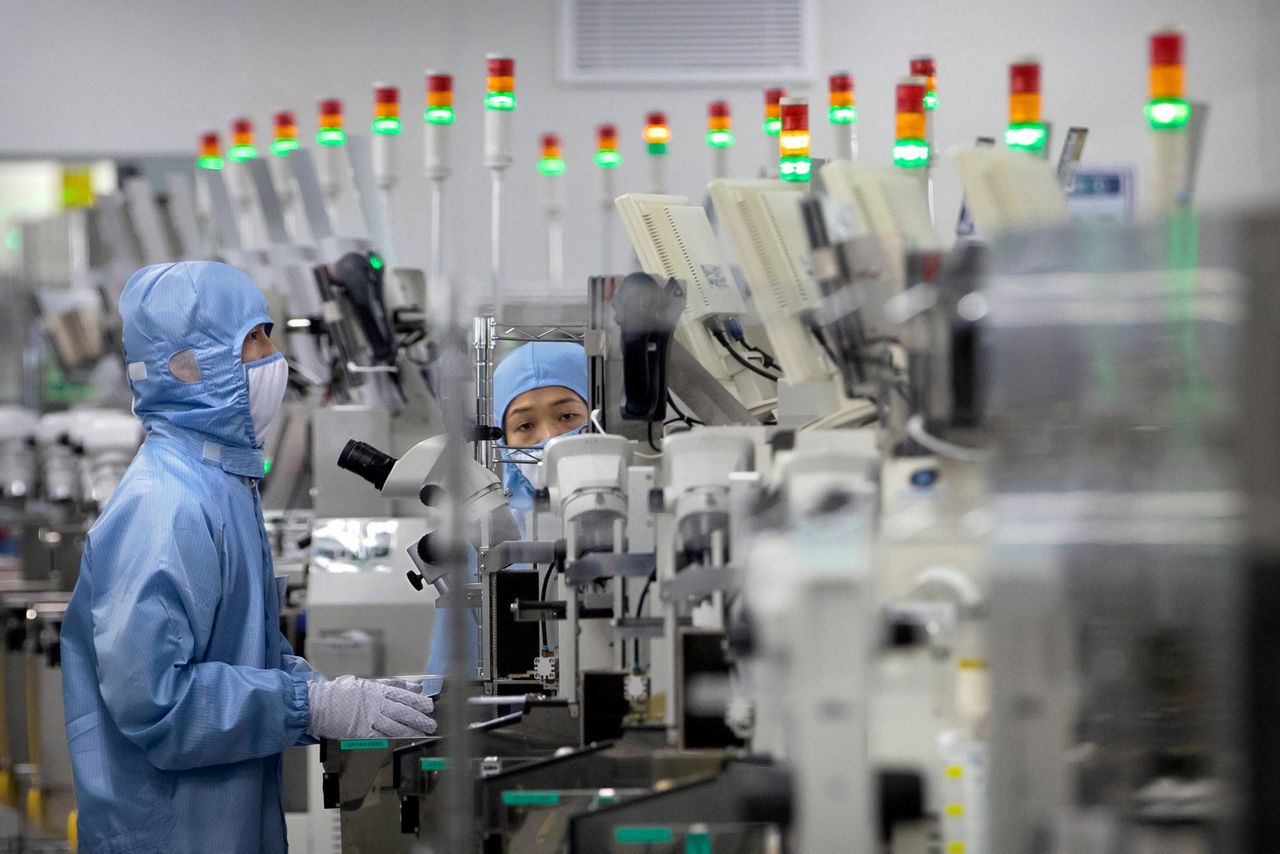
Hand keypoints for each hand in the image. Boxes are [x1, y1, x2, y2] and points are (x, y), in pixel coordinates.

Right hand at [306, 675, 436, 738]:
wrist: (320, 704)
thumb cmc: (343, 693)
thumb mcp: (369, 683)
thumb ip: (393, 685)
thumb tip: (415, 686)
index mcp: (378, 690)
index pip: (403, 695)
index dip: (418, 701)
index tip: (430, 706)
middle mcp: (375, 703)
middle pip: (402, 711)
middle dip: (419, 718)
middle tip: (431, 724)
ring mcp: (368, 718)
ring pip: (394, 725)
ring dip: (410, 731)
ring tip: (422, 734)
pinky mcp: (360, 731)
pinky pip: (380, 736)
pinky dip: (393, 739)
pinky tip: (403, 741)